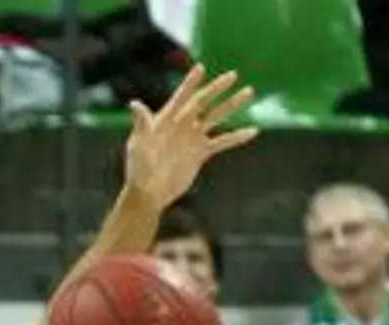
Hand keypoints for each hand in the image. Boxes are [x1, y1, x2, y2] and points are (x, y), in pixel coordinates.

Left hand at [123, 64, 257, 210]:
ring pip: (216, 117)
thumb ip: (141, 124)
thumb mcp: (138, 145)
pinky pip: (222, 142)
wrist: (149, 193)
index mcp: (165, 120)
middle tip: (232, 75)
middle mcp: (181, 125)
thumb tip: (134, 103)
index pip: (180, 97)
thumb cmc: (138, 169)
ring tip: (249, 92)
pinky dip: (237, 137)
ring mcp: (192, 138)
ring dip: (232, 105)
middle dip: (216, 89)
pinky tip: (253, 131)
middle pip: (202, 102)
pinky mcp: (201, 152)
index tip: (200, 67)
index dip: (190, 83)